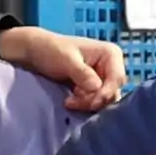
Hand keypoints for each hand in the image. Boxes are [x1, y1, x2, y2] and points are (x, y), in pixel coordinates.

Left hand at [1, 26, 127, 111]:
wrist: (37, 53)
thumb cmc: (52, 50)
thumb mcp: (67, 60)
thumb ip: (83, 74)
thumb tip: (96, 87)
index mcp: (110, 54)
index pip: (117, 78)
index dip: (106, 92)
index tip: (92, 102)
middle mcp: (111, 66)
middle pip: (112, 92)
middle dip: (94, 99)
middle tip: (73, 101)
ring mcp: (103, 78)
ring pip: (104, 100)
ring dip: (87, 103)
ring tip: (70, 100)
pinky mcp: (94, 88)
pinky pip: (95, 102)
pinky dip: (83, 104)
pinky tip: (71, 100)